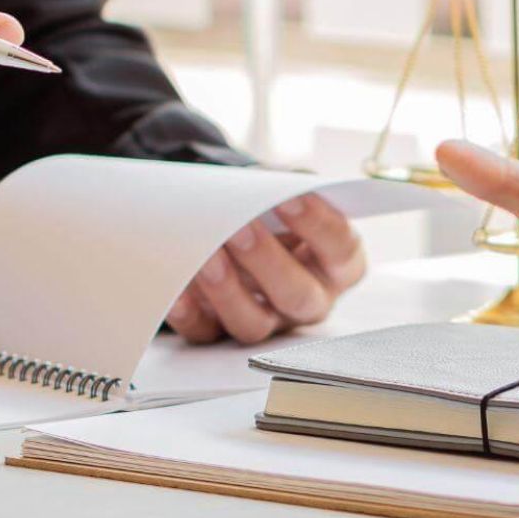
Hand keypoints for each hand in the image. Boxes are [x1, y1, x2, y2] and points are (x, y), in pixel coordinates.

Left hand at [166, 194, 365, 344]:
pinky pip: (205, 333)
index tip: (288, 198)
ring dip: (227, 291)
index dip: (317, 224)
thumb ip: (283, 193)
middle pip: (297, 295)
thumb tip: (257, 184)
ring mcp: (266, 322)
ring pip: (253, 324)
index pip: (340, 248)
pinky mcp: (221, 333)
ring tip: (207, 257)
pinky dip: (188, 313)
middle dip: (267, 261)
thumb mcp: (287, 200)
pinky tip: (178, 291)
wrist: (238, 230)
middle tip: (240, 229)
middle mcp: (307, 300)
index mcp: (337, 265)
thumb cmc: (272, 215)